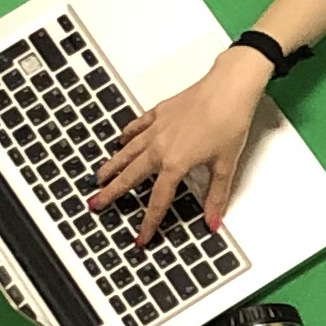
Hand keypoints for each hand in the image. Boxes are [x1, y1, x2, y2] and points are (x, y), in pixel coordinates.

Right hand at [92, 49, 269, 242]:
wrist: (229, 88)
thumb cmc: (229, 122)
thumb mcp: (225, 165)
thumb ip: (216, 196)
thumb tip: (213, 221)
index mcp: (175, 163)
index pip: (158, 201)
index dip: (148, 222)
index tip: (141, 237)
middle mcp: (159, 147)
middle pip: (130, 176)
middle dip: (112, 193)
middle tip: (96, 204)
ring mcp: (157, 128)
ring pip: (127, 151)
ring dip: (112, 166)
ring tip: (98, 178)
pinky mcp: (159, 112)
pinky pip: (136, 127)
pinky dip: (126, 136)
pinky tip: (120, 141)